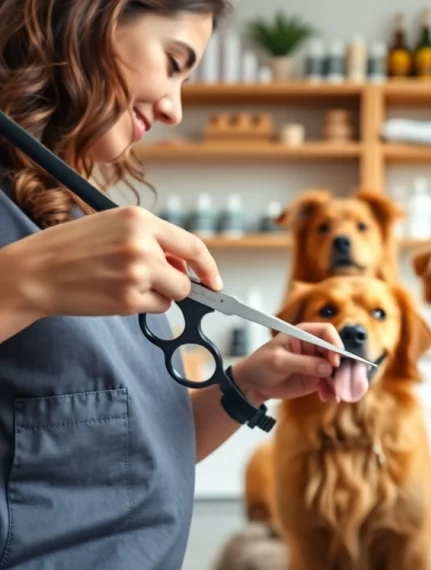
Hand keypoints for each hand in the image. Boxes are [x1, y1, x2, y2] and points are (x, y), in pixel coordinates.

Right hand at [2, 206, 220, 318]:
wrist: (35, 272)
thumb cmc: (71, 248)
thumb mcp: (113, 226)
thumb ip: (151, 238)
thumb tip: (184, 263)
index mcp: (139, 219)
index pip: (192, 245)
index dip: (208, 266)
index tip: (214, 280)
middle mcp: (142, 244)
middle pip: (185, 276)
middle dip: (176, 284)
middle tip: (151, 282)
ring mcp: (136, 272)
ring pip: (174, 294)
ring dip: (158, 295)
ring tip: (124, 284)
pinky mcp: (128, 299)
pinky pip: (156, 309)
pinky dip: (143, 306)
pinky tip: (116, 294)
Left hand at [230, 323, 370, 404]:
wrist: (252, 384)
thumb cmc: (260, 364)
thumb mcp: (279, 362)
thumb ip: (303, 363)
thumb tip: (326, 367)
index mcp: (304, 335)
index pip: (327, 333)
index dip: (334, 345)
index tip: (335, 361)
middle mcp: (313, 348)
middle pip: (335, 353)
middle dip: (341, 367)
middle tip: (341, 381)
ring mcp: (316, 364)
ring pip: (335, 371)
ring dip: (338, 382)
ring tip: (336, 394)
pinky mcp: (314, 379)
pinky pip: (329, 384)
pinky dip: (332, 391)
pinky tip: (329, 397)